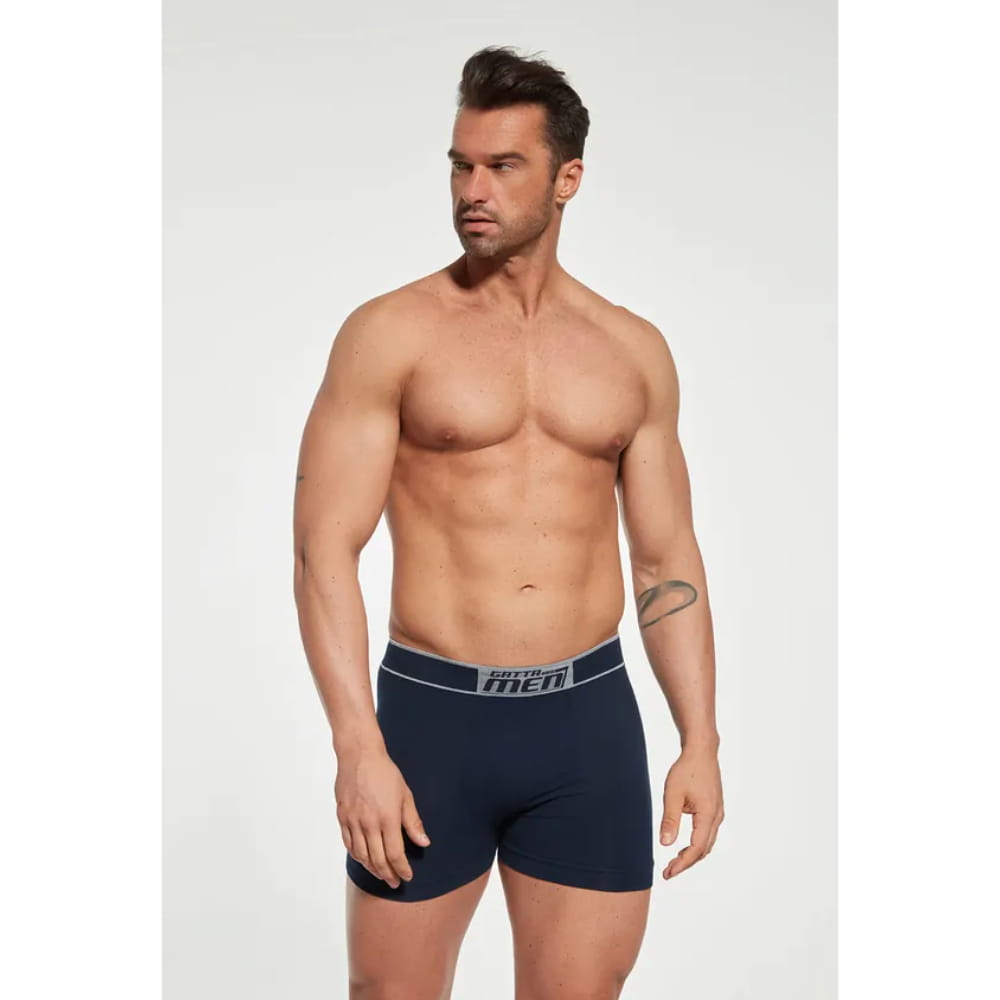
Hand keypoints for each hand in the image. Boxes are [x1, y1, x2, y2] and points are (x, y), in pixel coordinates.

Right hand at [335, 747, 430, 887]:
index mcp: (387, 818)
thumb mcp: (405, 795)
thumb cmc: (385, 773)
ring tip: (381, 874)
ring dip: (372, 869)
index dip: (401, 869)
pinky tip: (364, 859)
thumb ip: (413, 822)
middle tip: (395, 882)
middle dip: (388, 874)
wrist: (360, 755)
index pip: (395, 854)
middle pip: (378, 859)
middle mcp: (368, 823)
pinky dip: (357, 856)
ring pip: (361, 855)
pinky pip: (348, 844)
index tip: (407, 876)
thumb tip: (424, 843)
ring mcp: (353, 821)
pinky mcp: (342, 817)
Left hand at [659, 746, 723, 879]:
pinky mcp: (714, 809)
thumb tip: (666, 844)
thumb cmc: (687, 769)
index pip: (696, 849)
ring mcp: (717, 813)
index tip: (668, 873)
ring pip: (706, 843)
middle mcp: (716, 817)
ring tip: (673, 861)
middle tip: (668, 871)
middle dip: (686, 863)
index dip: (682, 864)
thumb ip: (670, 819)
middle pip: (703, 850)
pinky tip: (683, 844)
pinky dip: (696, 844)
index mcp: (708, 815)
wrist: (701, 751)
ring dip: (691, 854)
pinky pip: (707, 833)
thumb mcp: (673, 794)